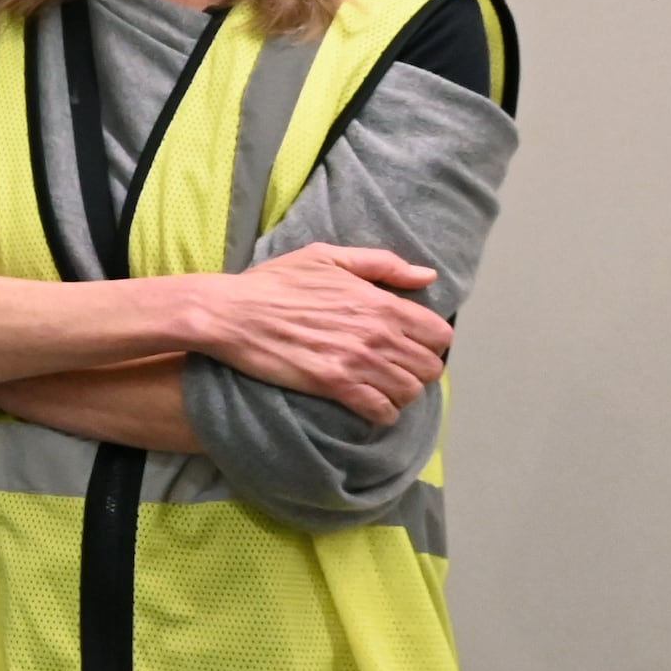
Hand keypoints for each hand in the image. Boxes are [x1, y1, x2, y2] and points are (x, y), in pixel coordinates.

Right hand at [190, 243, 453, 423]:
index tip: (412, 344)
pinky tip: (372, 406)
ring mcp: (357, 362)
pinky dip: (383, 413)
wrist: (231, 313)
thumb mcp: (327, 257)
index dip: (431, 342)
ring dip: (402, 393)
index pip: (439, 333)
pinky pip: (380, 410)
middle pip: (431, 367)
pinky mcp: (334, 385)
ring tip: (384, 388)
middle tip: (398, 369)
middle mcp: (377, 334)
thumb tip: (427, 277)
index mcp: (380, 302)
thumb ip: (383, 265)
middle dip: (419, 370)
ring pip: (410, 391)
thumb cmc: (275, 282)